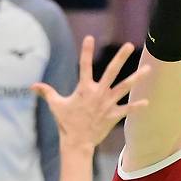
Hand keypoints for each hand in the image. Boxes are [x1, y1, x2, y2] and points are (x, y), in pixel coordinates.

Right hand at [32, 36, 148, 149]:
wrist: (77, 142)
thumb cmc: (66, 123)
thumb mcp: (56, 105)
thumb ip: (47, 92)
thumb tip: (32, 86)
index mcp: (84, 89)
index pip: (84, 66)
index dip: (86, 51)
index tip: (89, 37)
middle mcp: (98, 94)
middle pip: (111, 72)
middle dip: (120, 58)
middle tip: (129, 45)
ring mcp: (107, 104)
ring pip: (124, 87)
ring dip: (136, 78)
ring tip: (148, 68)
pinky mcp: (113, 115)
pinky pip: (127, 109)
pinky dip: (136, 106)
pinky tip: (147, 102)